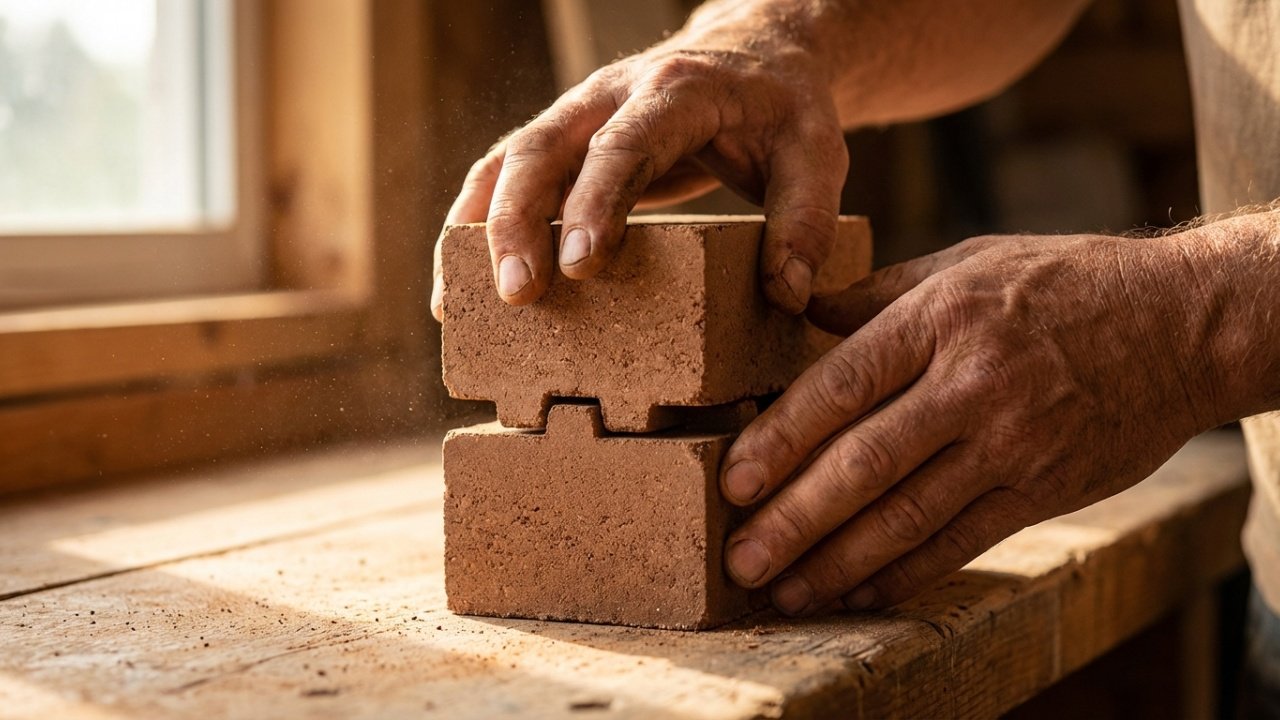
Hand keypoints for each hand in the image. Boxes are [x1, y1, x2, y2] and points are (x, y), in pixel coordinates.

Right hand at [430, 7, 848, 319]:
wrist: (755, 51)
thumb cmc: (783, 108)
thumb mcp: (817, 154)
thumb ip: (806, 220)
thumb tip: (787, 294)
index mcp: (676, 92)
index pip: (625, 144)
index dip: (596, 202)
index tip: (581, 266)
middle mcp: (612, 95)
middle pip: (542, 147)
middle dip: (518, 221)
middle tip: (516, 295)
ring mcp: (578, 115)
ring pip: (507, 159)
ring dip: (479, 227)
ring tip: (456, 301)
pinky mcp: (565, 141)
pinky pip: (504, 173)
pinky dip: (475, 222)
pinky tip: (458, 280)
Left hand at [718, 232, 1231, 614]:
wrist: (1183, 323)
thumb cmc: (1064, 283)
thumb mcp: (969, 262)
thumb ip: (882, 292)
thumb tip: (805, 311)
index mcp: (941, 318)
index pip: (843, 385)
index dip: (782, 438)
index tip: (733, 480)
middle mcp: (972, 384)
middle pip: (864, 462)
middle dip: (794, 519)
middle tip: (740, 559)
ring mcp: (1011, 443)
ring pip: (907, 515)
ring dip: (838, 562)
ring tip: (785, 590)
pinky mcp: (1044, 488)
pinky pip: (961, 541)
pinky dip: (906, 573)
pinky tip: (859, 592)